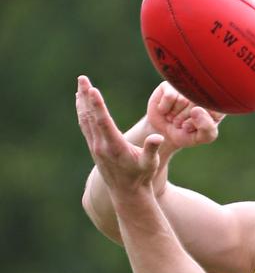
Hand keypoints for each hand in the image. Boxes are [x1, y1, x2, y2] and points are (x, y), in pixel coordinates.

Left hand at [77, 75, 162, 199]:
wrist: (128, 193)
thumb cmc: (141, 176)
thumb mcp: (150, 164)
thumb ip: (152, 149)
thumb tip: (158, 137)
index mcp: (114, 147)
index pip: (103, 122)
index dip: (97, 105)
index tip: (91, 89)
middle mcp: (101, 146)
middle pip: (90, 116)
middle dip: (86, 96)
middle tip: (82, 78)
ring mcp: (95, 147)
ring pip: (85, 120)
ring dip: (81, 102)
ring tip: (79, 85)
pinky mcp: (94, 148)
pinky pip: (85, 126)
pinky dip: (82, 112)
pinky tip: (80, 103)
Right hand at [147, 81, 224, 149]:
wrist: (162, 132)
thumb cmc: (184, 134)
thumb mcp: (199, 137)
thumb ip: (207, 129)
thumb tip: (197, 109)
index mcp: (214, 105)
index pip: (216, 111)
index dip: (203, 122)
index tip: (195, 128)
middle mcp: (201, 93)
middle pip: (197, 106)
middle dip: (187, 120)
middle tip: (183, 124)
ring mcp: (186, 87)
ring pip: (182, 101)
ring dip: (175, 115)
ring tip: (174, 117)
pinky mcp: (171, 85)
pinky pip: (169, 96)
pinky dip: (165, 109)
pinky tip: (165, 110)